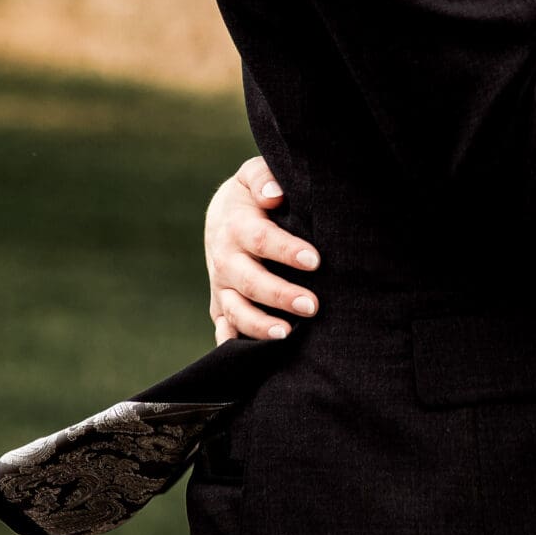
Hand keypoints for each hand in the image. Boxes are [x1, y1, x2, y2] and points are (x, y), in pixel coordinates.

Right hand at [205, 156, 319, 343]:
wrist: (223, 214)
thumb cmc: (252, 194)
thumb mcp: (253, 176)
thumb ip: (264, 179)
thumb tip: (274, 195)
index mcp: (235, 225)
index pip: (261, 240)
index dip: (287, 251)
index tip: (315, 261)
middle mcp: (224, 259)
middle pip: (249, 282)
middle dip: (280, 295)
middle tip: (312, 306)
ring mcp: (221, 286)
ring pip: (234, 310)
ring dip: (259, 325)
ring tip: (287, 335)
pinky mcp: (220, 304)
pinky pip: (224, 328)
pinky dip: (234, 344)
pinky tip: (255, 358)